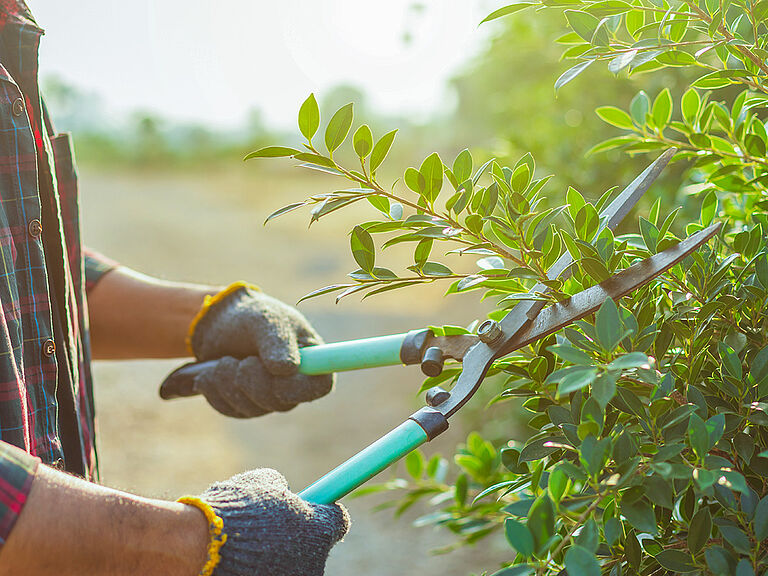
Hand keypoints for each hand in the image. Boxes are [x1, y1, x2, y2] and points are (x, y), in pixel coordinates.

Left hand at [190, 285, 333, 416]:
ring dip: (228, 383)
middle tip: (235, 360)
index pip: (319, 386)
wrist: (220, 323)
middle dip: (252, 380)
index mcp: (312, 360)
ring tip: (221, 361)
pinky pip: (231, 409)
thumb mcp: (266, 319)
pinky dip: (215, 391)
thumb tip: (287, 370)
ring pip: (251, 408)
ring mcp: (270, 398)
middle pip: (281, 402)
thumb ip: (278, 341)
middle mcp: (295, 384)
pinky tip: (208, 374)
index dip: (299, 387)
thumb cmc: (252, 315)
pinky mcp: (246, 405)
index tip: (276, 372)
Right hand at [198, 469, 348, 575]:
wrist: (201, 545)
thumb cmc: (234, 509)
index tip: (314, 507)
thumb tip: (283, 490)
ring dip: (279, 554)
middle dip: (298, 536)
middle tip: (272, 526)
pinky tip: (241, 559)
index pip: (338, 521)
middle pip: (315, 547)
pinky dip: (262, 567)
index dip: (324, 511)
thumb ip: (281, 487)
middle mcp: (314, 563)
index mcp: (319, 530)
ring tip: (249, 542)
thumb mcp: (262, 481)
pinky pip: (273, 573)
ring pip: (293, 563)